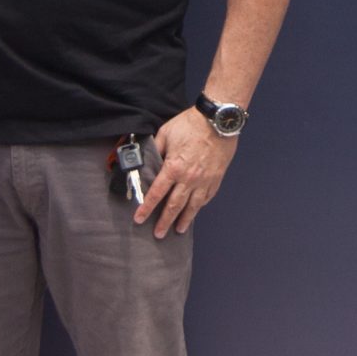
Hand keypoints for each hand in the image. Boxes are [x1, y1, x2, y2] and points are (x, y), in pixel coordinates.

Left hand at [133, 106, 238, 237]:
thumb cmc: (191, 124)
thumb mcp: (166, 132)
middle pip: (174, 206)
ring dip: (184, 219)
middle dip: (165, 221)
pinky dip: (200, 206)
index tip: (139, 219)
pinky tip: (196, 210)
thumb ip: (157, 148)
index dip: (146, 208)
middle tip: (158, 234)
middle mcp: (188, 179)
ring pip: (193, 206)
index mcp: (173, 168)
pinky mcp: (216, 178)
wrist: (217, 121)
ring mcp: (204, 181)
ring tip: (178, 229)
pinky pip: (207, 197)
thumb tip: (149, 158)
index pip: (156, 193)